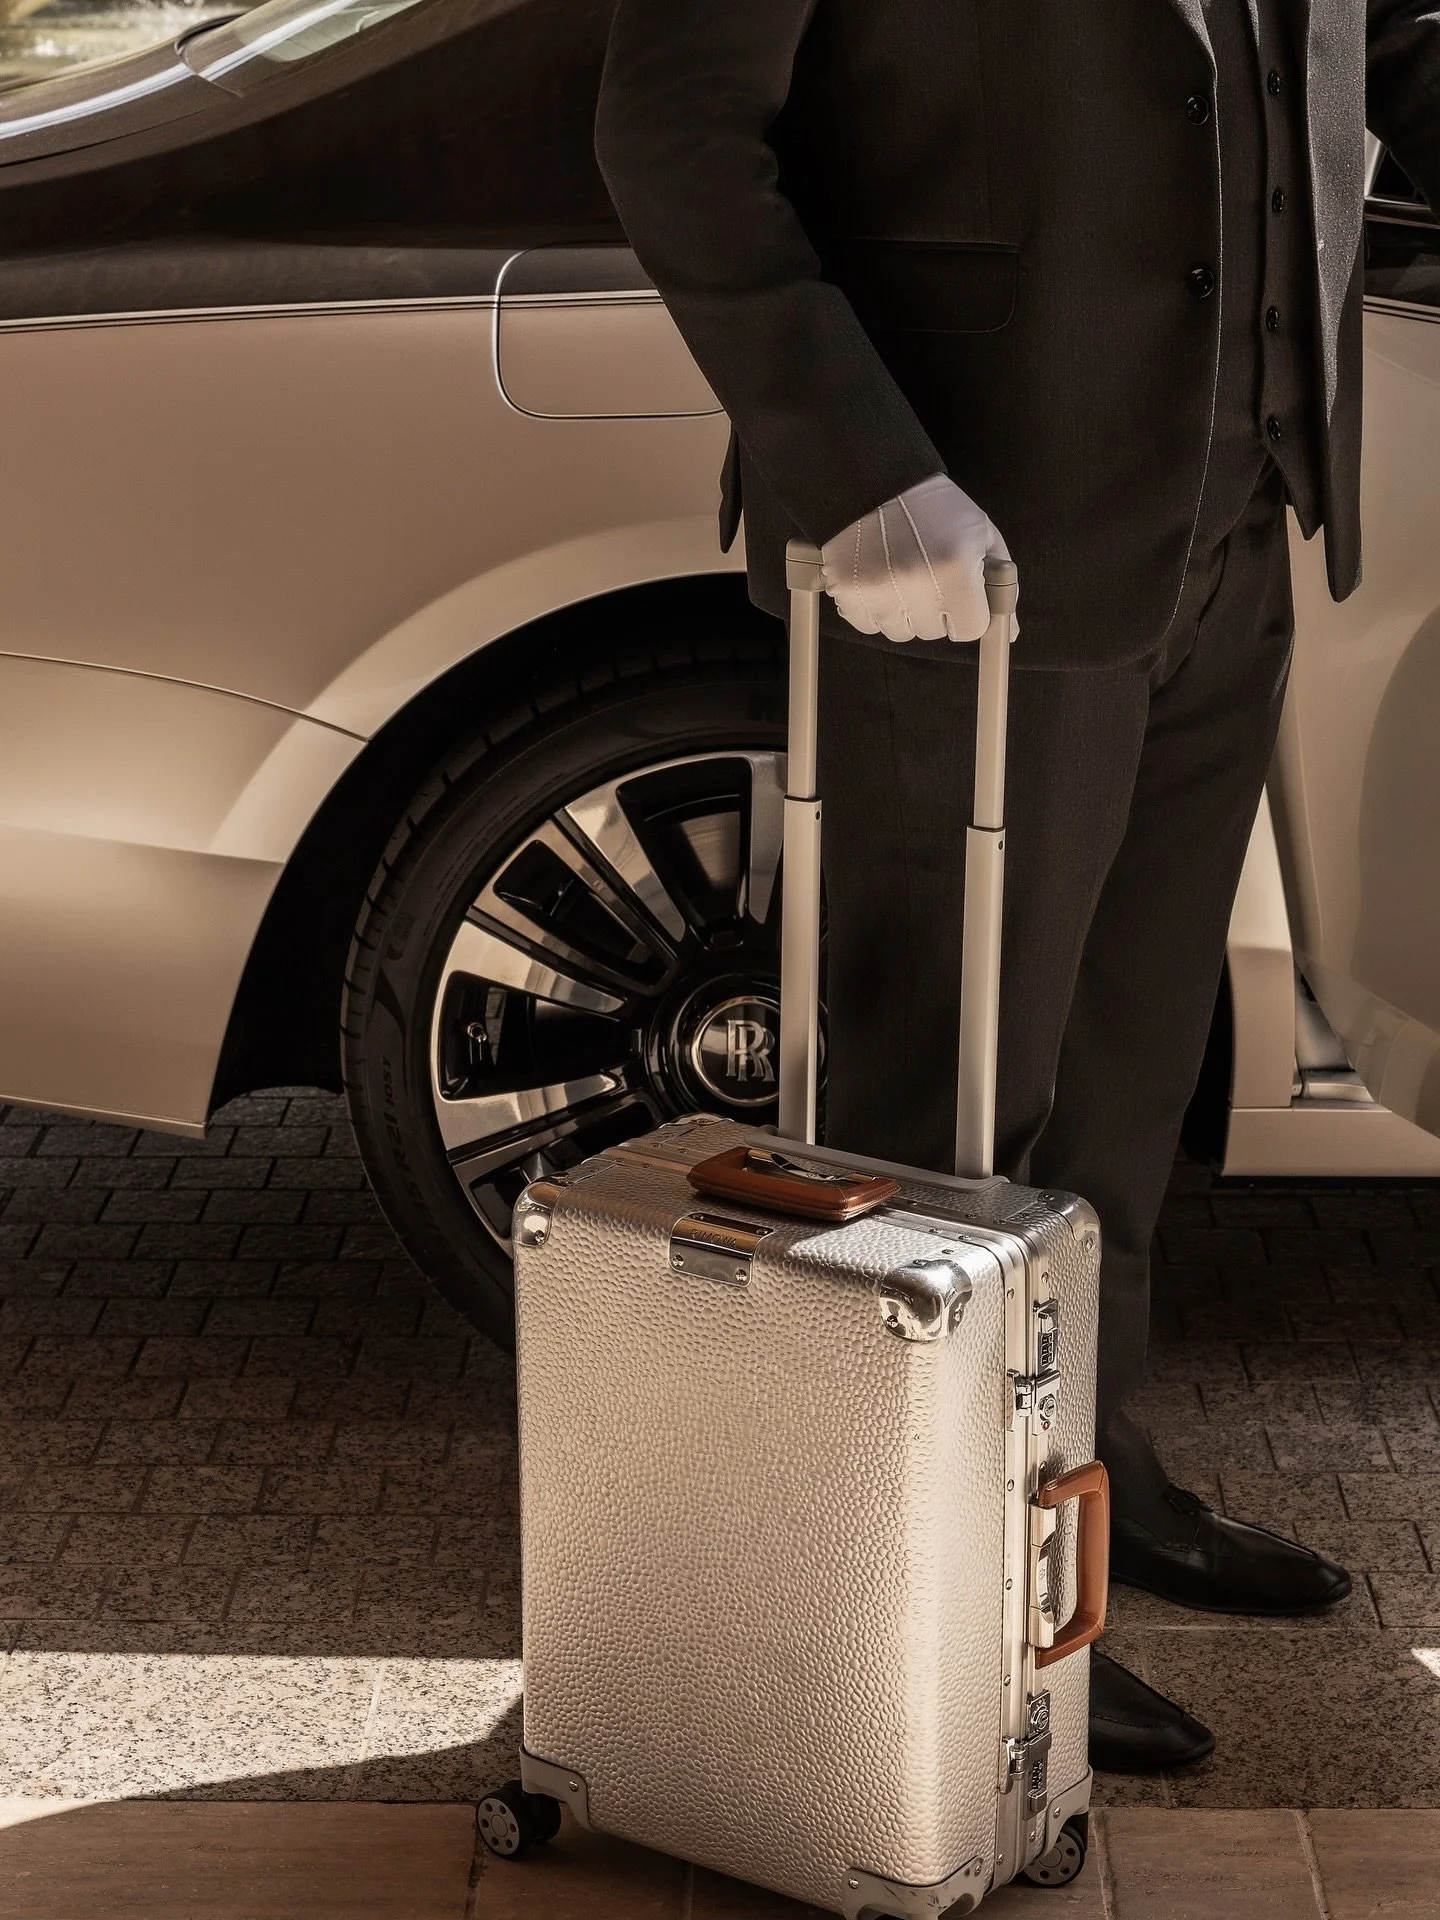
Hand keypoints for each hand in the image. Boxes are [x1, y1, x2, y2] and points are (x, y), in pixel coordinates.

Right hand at [820, 473, 1013, 642]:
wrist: (875, 480)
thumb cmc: (932, 507)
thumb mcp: (980, 533)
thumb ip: (1000, 583)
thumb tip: (1009, 632)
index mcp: (957, 571)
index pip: (970, 629)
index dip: (967, 611)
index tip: (958, 591)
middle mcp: (918, 587)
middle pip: (934, 632)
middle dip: (935, 609)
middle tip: (927, 572)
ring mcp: (879, 593)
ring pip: (901, 632)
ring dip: (904, 611)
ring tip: (901, 573)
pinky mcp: (847, 593)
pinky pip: (868, 624)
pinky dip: (874, 608)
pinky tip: (878, 577)